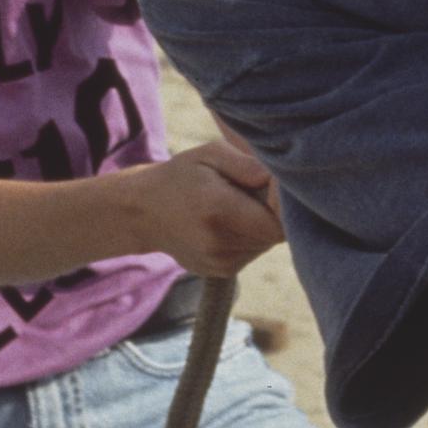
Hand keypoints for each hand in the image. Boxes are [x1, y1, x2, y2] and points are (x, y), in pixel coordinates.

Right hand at [121, 141, 281, 275]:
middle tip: (253, 190)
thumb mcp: (211, 154)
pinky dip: (250, 236)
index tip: (271, 184)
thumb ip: (248, 165)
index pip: (277, 221)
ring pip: (265, 244)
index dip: (283, 204)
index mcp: (217, 210)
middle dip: (273, 212)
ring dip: (261, 224)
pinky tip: (229, 221)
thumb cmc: (181, 175)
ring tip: (237, 204)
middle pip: (274, 234)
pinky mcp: (221, 272)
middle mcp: (218, 244)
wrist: (143, 212)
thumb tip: (279, 179)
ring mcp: (219, 263)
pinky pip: (252, 252)